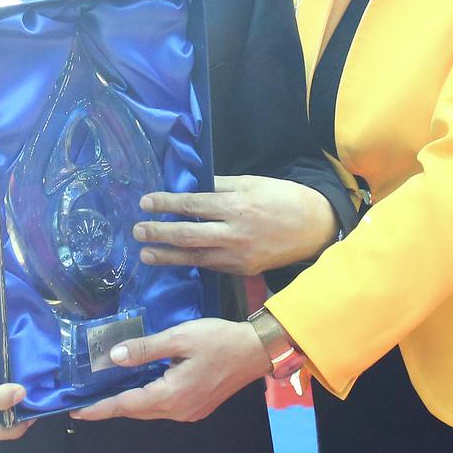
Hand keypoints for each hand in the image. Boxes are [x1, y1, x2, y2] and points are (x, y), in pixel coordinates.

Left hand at [70, 318, 267, 422]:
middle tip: (85, 401)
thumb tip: (114, 358)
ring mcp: (189, 411)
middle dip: (110, 406)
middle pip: (136, 410)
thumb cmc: (218, 340)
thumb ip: (145, 349)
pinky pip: (163, 406)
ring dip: (128, 402)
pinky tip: (137, 386)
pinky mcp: (196, 406)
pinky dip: (146, 399)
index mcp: (172, 395)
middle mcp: (178, 410)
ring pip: (149, 409)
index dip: (100, 408)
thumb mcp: (179, 338)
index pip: (126, 405)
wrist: (256, 350)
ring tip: (105, 392)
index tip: (77, 411)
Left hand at [134, 176, 336, 275]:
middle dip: (159, 233)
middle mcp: (235, 233)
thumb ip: (220, 185)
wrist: (316, 227)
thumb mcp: (252, 183)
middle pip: (188, 234)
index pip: (192, 205)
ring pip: (196, 257)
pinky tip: (174, 260)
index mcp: (236, 205)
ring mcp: (239, 255)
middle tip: (137, 230)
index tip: (145, 202)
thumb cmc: (283, 198)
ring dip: (167, 256)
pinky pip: (212, 266)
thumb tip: (191, 186)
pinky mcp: (243, 269)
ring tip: (145, 254)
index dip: (166, 204)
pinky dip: (191, 262)